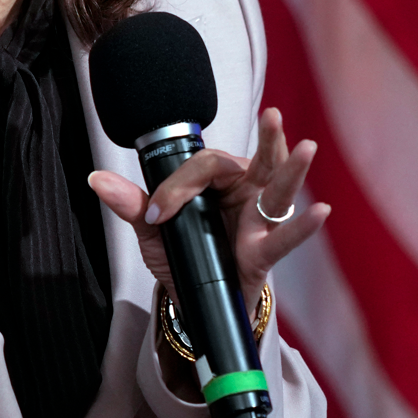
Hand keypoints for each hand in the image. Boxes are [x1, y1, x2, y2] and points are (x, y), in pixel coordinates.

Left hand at [89, 108, 329, 319]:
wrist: (192, 302)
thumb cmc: (183, 256)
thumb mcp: (153, 230)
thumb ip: (133, 203)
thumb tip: (96, 179)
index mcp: (218, 182)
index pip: (204, 166)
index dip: (179, 186)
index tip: (158, 213)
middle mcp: (245, 193)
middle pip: (256, 161)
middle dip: (267, 137)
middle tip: (272, 115)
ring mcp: (258, 221)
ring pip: (278, 190)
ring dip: (292, 170)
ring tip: (306, 148)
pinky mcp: (263, 252)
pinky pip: (284, 237)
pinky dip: (303, 227)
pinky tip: (321, 212)